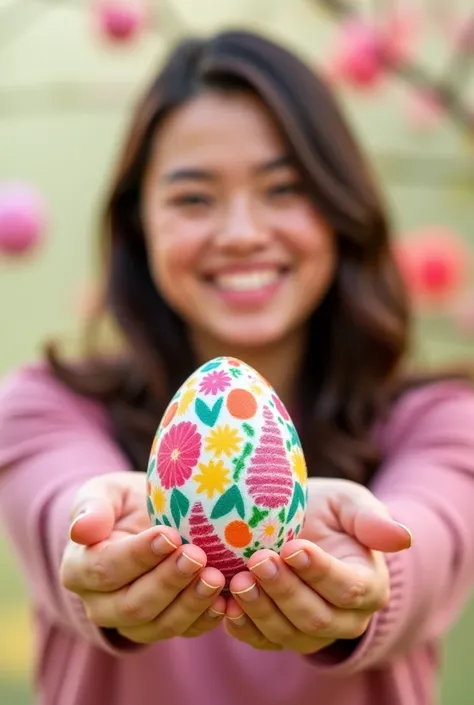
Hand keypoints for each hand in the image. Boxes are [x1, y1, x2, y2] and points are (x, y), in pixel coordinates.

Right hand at [60, 472, 225, 643]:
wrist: (148, 518)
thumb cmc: (126, 502)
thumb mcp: (106, 492)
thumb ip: (92, 507)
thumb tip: (81, 530)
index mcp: (79, 569)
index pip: (105, 569)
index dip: (138, 556)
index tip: (170, 535)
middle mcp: (101, 604)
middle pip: (132, 604)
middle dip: (168, 581)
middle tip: (197, 556)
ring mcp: (133, 621)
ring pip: (159, 625)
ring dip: (190, 603)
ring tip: (216, 578)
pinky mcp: (163, 626)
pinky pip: (184, 632)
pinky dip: (206, 619)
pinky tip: (226, 602)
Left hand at [225, 478, 411, 652]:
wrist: (299, 525)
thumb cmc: (327, 510)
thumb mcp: (348, 503)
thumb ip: (370, 519)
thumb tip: (403, 538)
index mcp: (368, 585)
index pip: (348, 589)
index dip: (319, 572)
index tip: (292, 547)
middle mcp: (344, 618)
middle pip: (316, 618)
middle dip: (285, 591)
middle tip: (258, 560)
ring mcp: (310, 632)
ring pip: (288, 634)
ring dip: (260, 610)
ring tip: (237, 581)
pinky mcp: (278, 635)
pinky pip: (262, 641)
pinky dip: (242, 627)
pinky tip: (223, 605)